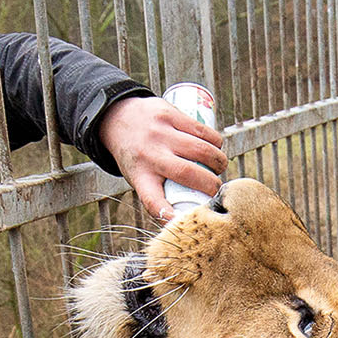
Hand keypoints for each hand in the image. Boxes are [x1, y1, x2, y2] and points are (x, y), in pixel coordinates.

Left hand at [99, 94, 226, 220]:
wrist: (118, 118)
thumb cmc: (137, 157)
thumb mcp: (140, 177)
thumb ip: (161, 194)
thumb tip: (189, 217)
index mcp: (140, 176)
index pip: (153, 201)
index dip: (170, 216)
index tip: (186, 223)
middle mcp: (149, 155)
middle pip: (188, 174)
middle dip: (212, 184)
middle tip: (217, 189)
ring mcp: (159, 133)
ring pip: (202, 149)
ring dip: (218, 161)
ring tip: (219, 167)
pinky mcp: (169, 114)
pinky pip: (202, 130)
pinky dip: (216, 142)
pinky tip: (216, 147)